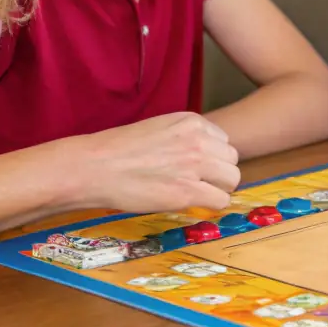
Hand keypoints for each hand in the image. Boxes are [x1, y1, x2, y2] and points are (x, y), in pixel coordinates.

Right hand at [74, 113, 240, 213]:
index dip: (212, 156)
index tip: (195, 165)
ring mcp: (195, 165)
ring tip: (196, 192)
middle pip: (232, 159)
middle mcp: (198, 140)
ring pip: (232, 179)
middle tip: (198, 182)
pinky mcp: (187, 192)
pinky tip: (191, 203)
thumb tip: (203, 154)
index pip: (224, 140)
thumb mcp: (159, 128)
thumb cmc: (119, 150)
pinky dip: (210, 204)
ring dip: (218, 188)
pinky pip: (221, 200)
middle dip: (219, 172)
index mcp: (191, 122)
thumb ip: (185, 137)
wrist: (95, 167)